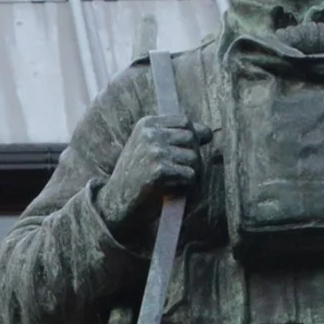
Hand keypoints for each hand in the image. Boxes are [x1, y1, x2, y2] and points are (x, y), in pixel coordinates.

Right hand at [94, 114, 207, 243]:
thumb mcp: (148, 147)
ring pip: (193, 158)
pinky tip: (172, 189)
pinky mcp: (158, 171)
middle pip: (191, 139)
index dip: (193, 136)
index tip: (187, 151)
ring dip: (191, 173)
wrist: (115, 201)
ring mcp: (153, 151)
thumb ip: (174, 136)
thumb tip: (207, 132)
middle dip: (193, 157)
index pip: (184, 121)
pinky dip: (186, 185)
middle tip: (182, 172)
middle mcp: (150, 134)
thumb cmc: (136, 175)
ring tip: (177, 182)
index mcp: (146, 124)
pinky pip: (189, 175)